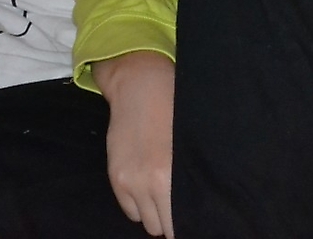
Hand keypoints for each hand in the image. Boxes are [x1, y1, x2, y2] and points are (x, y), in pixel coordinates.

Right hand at [95, 51, 175, 236]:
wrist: (140, 88)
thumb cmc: (175, 111)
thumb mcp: (188, 146)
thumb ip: (189, 178)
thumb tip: (195, 205)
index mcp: (172, 176)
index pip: (179, 221)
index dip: (187, 222)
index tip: (192, 219)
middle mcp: (150, 183)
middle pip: (162, 226)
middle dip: (172, 220)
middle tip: (179, 208)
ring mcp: (130, 181)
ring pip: (147, 222)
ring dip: (155, 215)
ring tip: (164, 197)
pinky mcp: (116, 178)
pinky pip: (130, 211)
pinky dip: (139, 206)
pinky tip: (148, 190)